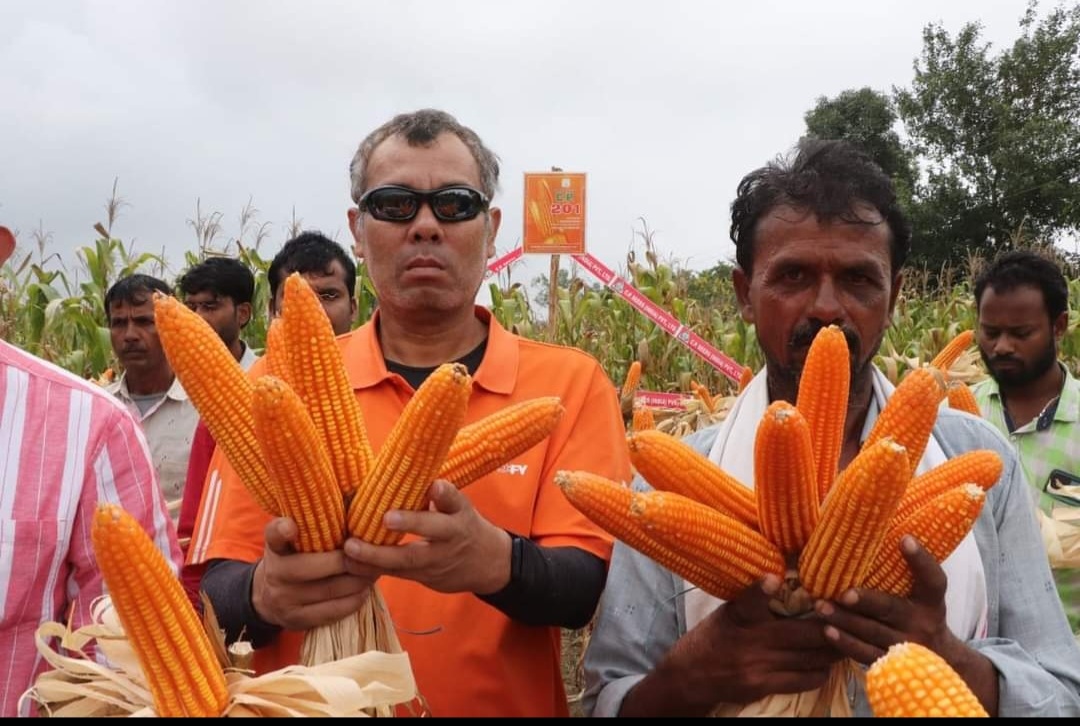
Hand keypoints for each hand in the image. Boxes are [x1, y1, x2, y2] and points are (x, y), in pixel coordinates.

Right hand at [251, 516, 374, 630]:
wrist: (268, 598)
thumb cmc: (295, 557)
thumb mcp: (296, 538)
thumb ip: (318, 521)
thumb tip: (357, 495)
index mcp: (275, 547)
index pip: (274, 535)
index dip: (282, 530)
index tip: (292, 526)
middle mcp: (276, 573)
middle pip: (318, 567)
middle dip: (351, 559)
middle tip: (373, 551)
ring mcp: (285, 600)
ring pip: (332, 589)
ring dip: (360, 579)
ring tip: (376, 568)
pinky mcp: (298, 621)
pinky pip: (334, 611)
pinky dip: (355, 599)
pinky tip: (365, 588)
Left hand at [343, 480, 511, 594]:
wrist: (487, 565)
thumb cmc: (463, 525)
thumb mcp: (459, 506)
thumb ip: (437, 494)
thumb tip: (405, 467)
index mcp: (460, 513)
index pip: (455, 499)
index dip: (444, 493)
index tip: (433, 485)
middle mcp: (452, 536)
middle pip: (433, 530)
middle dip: (409, 524)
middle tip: (385, 518)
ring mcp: (438, 560)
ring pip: (408, 560)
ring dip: (376, 556)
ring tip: (350, 549)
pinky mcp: (423, 578)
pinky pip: (396, 575)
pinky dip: (372, 570)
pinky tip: (350, 564)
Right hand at [621, 575, 841, 715]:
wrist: (690, 676)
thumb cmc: (713, 637)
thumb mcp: (727, 612)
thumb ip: (754, 603)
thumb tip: (786, 582)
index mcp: (737, 616)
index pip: (748, 600)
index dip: (761, 588)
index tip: (774, 578)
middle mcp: (749, 641)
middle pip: (801, 634)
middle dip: (831, 626)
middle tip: (852, 616)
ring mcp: (758, 667)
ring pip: (810, 658)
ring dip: (833, 649)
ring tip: (849, 638)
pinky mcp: (763, 686)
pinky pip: (803, 680)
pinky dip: (820, 671)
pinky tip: (827, 664)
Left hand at [814, 535, 960, 664]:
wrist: (939, 664)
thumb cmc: (918, 616)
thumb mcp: (922, 596)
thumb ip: (905, 572)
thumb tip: (867, 534)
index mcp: (931, 602)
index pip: (933, 579)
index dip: (921, 560)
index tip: (905, 539)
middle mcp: (922, 624)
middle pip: (892, 609)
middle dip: (865, 601)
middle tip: (842, 593)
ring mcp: (906, 648)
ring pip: (872, 633)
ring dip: (845, 620)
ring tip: (821, 607)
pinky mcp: (890, 666)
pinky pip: (865, 654)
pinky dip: (845, 643)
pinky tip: (827, 631)